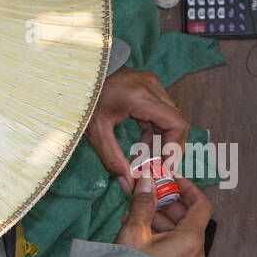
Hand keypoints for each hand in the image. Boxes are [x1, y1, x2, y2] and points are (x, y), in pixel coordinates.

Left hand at [85, 67, 188, 189]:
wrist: (80, 71)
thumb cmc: (85, 97)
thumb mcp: (95, 131)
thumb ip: (112, 159)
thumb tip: (129, 185)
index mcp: (141, 97)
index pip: (176, 124)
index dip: (176, 149)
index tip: (166, 168)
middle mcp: (152, 88)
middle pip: (177, 123)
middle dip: (170, 149)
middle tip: (159, 170)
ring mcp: (152, 85)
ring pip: (170, 119)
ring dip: (162, 142)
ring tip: (147, 162)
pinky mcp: (148, 87)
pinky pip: (160, 114)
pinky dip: (154, 133)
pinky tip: (142, 148)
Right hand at [115, 174, 210, 256]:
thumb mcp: (134, 232)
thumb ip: (143, 203)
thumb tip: (148, 181)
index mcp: (191, 240)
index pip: (201, 205)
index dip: (188, 189)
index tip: (171, 180)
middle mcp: (195, 254)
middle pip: (189, 219)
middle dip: (168, 203)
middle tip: (148, 194)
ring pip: (180, 234)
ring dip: (161, 219)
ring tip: (136, 213)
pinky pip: (174, 248)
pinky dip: (160, 235)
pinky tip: (138, 231)